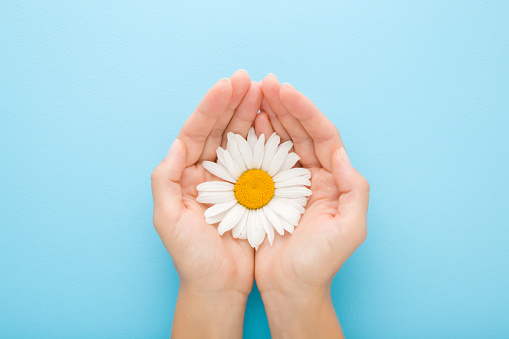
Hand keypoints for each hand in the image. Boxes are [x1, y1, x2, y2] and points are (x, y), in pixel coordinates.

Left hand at [151, 70, 261, 337]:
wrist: (219, 284)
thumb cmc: (191, 256)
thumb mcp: (168, 218)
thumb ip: (166, 179)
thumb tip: (176, 143)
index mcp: (184, 173)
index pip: (197, 131)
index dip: (211, 107)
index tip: (228, 85)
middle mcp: (206, 171)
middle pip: (219, 128)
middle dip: (233, 103)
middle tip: (249, 80)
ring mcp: (229, 179)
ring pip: (239, 138)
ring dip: (250, 114)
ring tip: (263, 92)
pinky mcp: (251, 190)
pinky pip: (258, 159)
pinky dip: (265, 139)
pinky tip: (273, 122)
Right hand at [253, 74, 369, 337]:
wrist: (292, 288)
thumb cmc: (320, 263)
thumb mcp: (349, 229)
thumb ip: (354, 189)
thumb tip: (343, 153)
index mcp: (335, 179)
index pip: (323, 135)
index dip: (305, 111)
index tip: (285, 90)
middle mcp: (315, 175)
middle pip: (301, 132)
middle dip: (285, 106)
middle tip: (265, 83)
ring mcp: (292, 182)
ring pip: (282, 140)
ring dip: (270, 116)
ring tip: (254, 94)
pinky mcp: (271, 191)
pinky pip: (263, 159)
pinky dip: (256, 139)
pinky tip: (246, 124)